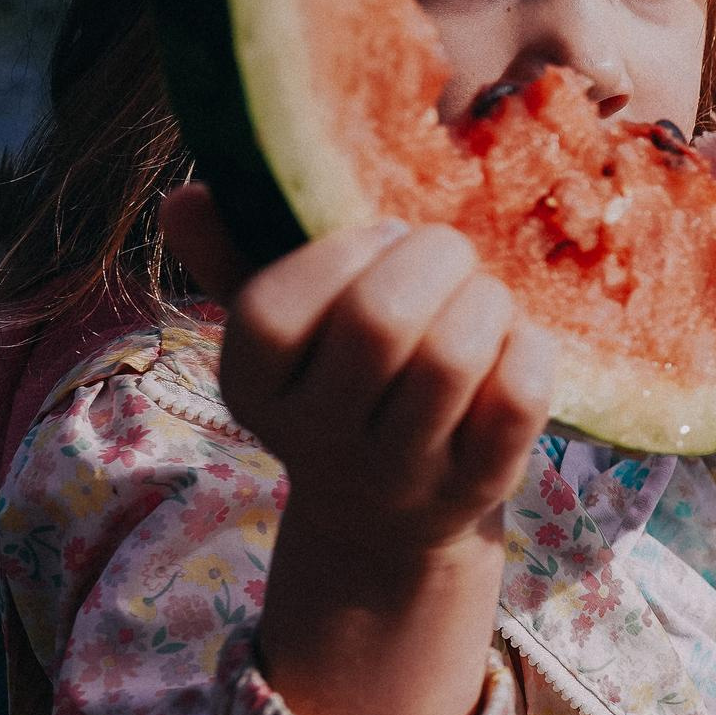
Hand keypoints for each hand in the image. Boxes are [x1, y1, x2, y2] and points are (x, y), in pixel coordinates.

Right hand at [162, 183, 561, 714]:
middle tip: (447, 253)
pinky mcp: (479, 486)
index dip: (338, 253)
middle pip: (377, 322)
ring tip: (481, 297)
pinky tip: (518, 339)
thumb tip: (185, 197)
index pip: (271, 313)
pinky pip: (517, 398)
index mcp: (253, 390)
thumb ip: (234, 258)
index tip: (379, 235)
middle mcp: (319, 442)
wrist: (388, 517)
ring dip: (484, 299)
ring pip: (451, 356)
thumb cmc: (340, 384)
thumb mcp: (285, 334)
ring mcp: (401, 474)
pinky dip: (530, 346)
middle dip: (431, 257)